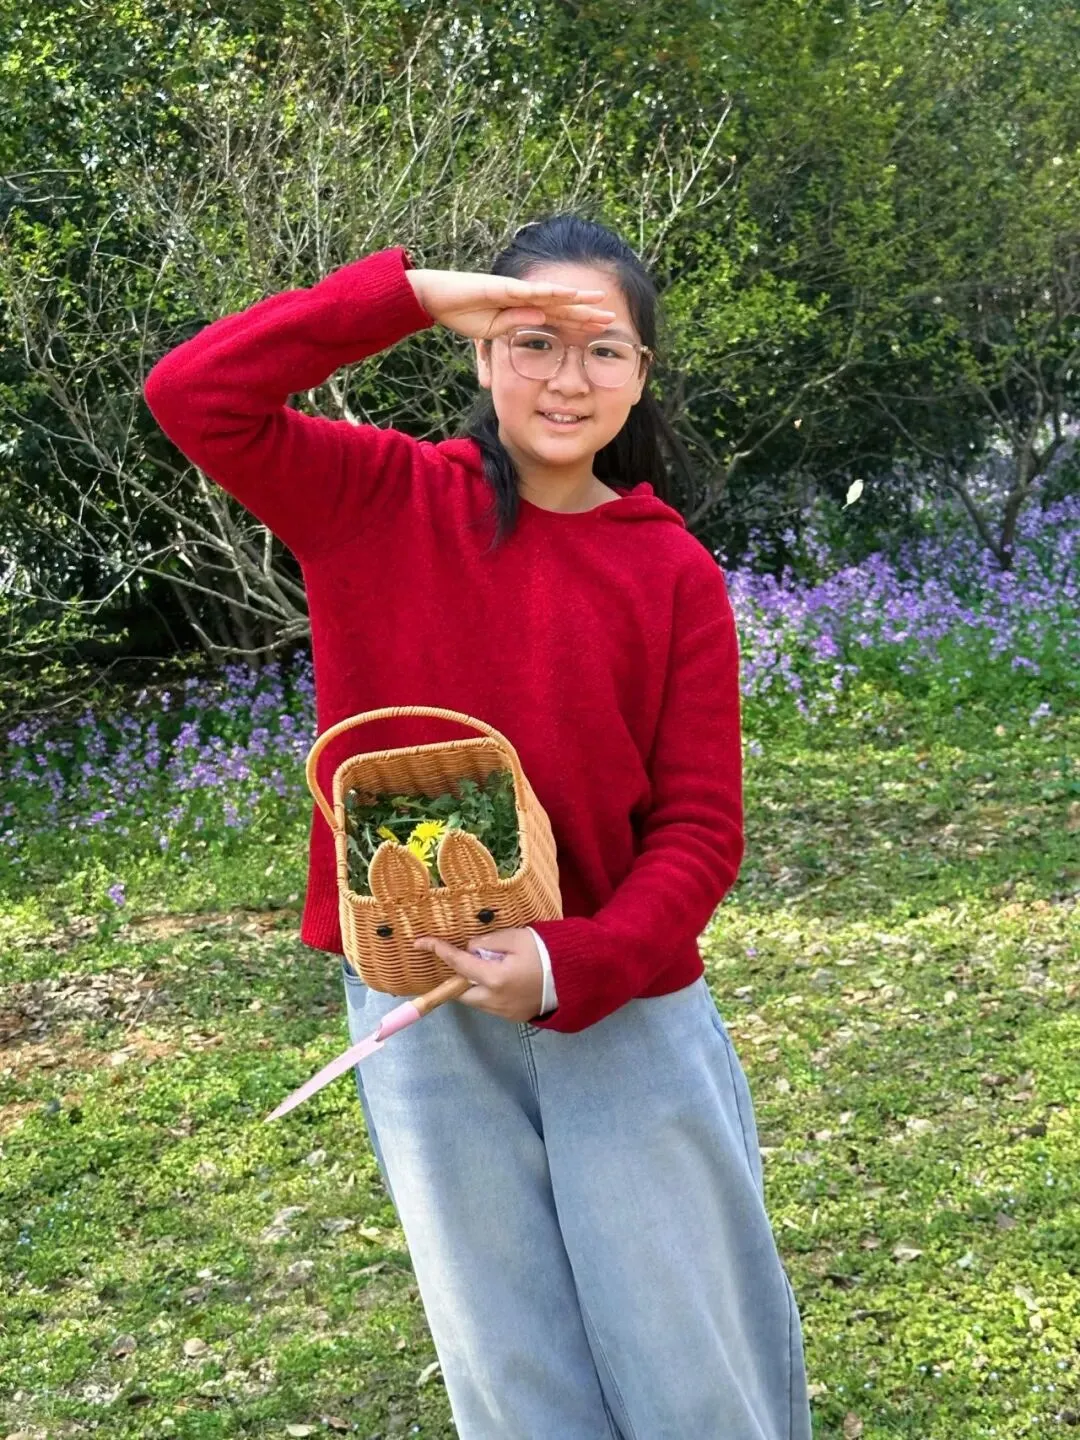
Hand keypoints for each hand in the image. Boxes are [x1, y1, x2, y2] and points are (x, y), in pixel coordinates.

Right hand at [405, 268, 614, 341]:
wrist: (436, 297)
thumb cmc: (460, 312)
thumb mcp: (492, 332)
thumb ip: (514, 328)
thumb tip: (539, 326)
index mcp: (522, 311)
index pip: (557, 319)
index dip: (579, 325)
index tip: (601, 332)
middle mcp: (524, 298)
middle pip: (562, 306)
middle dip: (587, 313)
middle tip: (613, 317)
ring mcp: (515, 291)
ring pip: (552, 295)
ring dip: (576, 298)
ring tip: (599, 300)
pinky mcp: (502, 287)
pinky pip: (529, 292)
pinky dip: (548, 293)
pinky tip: (567, 294)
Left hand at [413, 927, 544, 1023]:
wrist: (576, 978)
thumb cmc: (548, 953)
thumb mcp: (518, 937)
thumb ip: (489, 943)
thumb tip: (471, 950)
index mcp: (494, 978)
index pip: (459, 963)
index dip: (439, 950)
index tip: (421, 943)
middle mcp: (495, 1000)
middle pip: (462, 992)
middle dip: (459, 978)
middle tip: (466, 962)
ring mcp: (505, 1012)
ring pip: (477, 1001)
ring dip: (475, 986)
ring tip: (490, 968)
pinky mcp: (515, 1017)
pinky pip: (492, 1006)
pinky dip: (490, 993)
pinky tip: (504, 980)